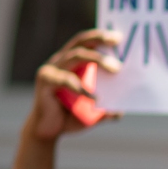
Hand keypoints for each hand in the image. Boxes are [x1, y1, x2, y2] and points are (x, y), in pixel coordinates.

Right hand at [14, 29, 121, 168]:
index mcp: (71, 63)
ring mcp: (51, 70)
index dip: (100, 36)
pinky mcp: (45, 82)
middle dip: (99, 40)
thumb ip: (106, 110)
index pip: (85, 42)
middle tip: (118, 43)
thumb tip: (122, 111)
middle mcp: (60, 62)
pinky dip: (80, 87)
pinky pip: (64, 80)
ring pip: (75, 56)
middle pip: (80, 44)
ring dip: (97, 60)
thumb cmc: (69, 117)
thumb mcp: (93, 113)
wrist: (48, 132)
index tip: (119, 37)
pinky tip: (94, 97)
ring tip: (116, 69)